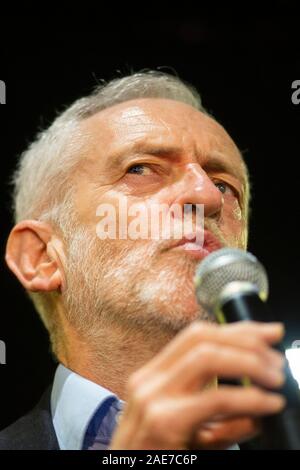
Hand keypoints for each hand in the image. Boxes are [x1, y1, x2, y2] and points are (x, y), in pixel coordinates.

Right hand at [110, 321, 285, 448]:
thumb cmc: (159, 459)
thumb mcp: (189, 430)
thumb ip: (221, 414)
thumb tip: (260, 408)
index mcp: (154, 376)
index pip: (196, 335)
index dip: (236, 329)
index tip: (269, 333)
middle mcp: (149, 380)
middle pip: (201, 337)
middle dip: (246, 340)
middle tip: (277, 360)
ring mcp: (152, 398)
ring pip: (206, 357)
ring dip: (249, 362)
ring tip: (276, 379)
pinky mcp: (163, 422)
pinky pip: (215, 398)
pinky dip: (249, 397)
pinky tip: (269, 404)